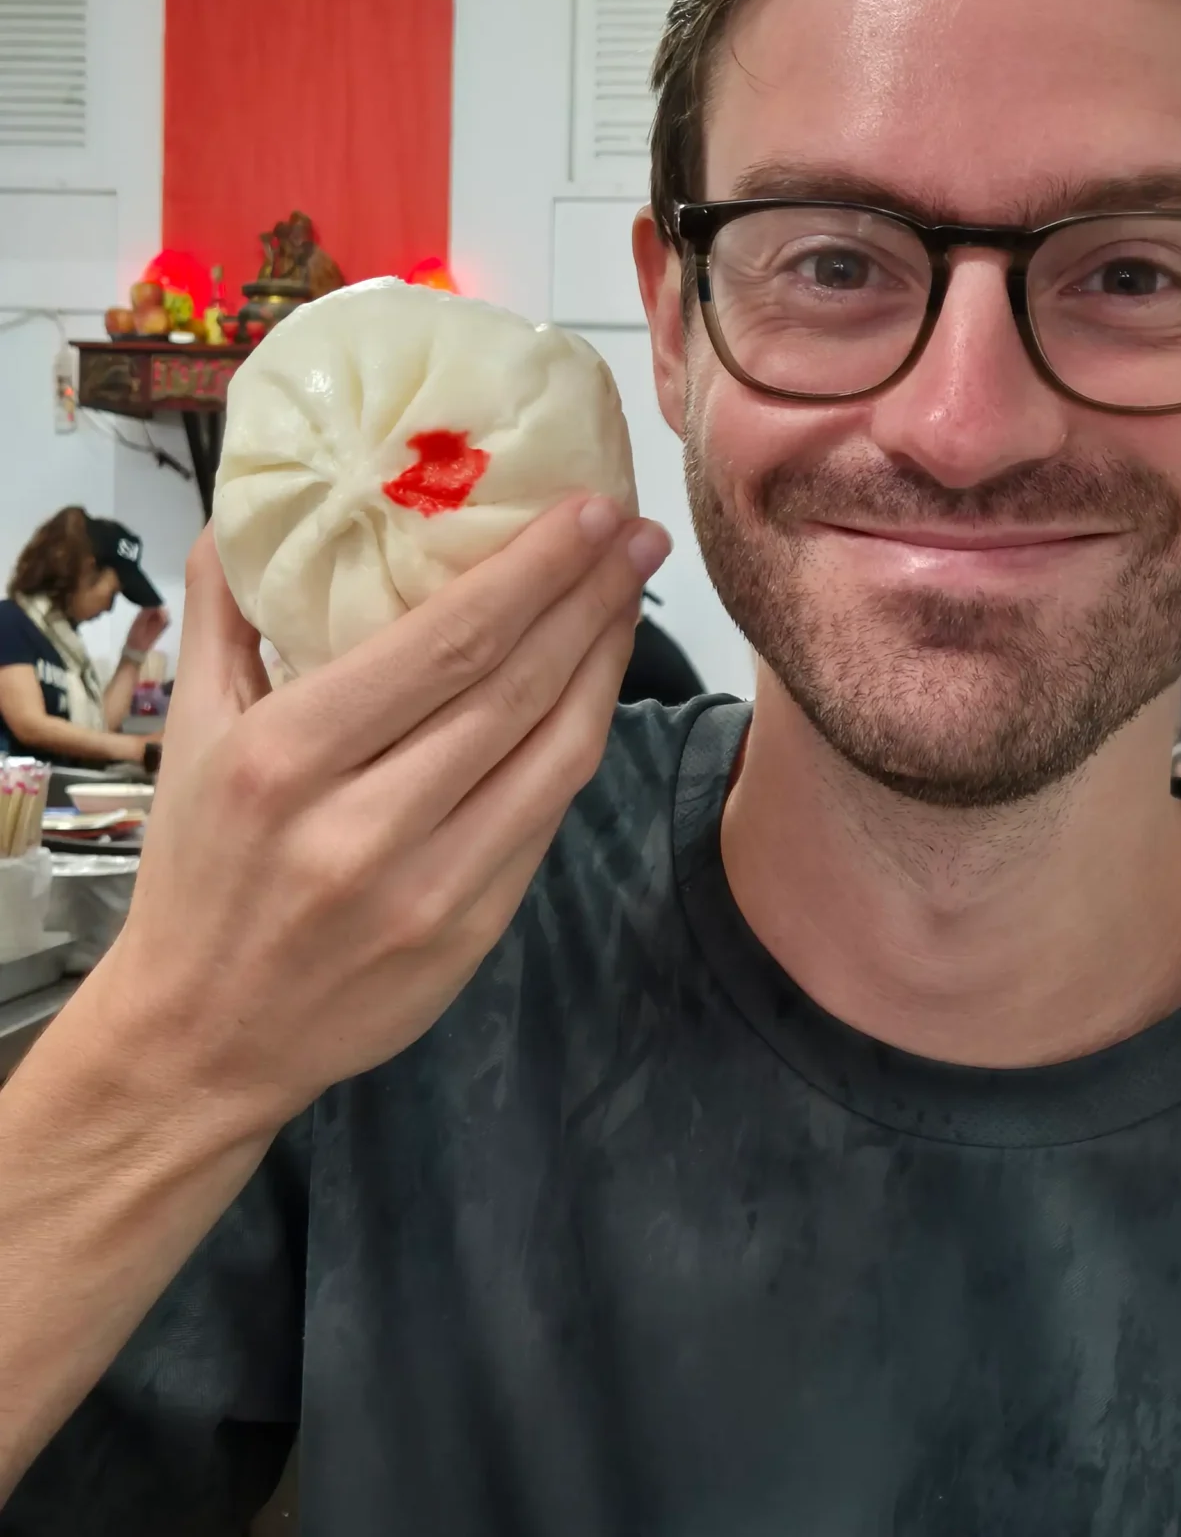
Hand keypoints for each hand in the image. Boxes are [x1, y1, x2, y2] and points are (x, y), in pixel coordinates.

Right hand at [108, 497, 668, 1134]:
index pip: (443, 644)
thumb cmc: (199, 869)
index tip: (586, 508)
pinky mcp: (471, 933)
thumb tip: (249, 500)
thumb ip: (224, 610)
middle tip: (637, 530)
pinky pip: (546, 817)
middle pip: (513, 688)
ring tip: (630, 591)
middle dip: (589, 597)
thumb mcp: (187, 733)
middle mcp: (359, 823)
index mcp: (285, 755)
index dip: (532, 573)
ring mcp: (427, 886)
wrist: (204, 1036)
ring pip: (552, 753)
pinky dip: (580, 741)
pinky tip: (598, 686)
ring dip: (607, 664)